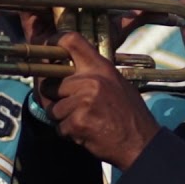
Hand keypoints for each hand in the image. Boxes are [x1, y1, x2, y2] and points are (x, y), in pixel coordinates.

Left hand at [35, 33, 158, 169]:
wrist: (141, 142)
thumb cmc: (129, 115)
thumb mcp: (116, 83)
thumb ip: (92, 75)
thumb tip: (63, 73)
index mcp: (101, 68)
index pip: (71, 41)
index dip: (52, 42)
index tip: (43, 50)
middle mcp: (91, 80)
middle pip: (50, 83)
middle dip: (53, 97)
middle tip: (69, 107)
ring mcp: (83, 101)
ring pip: (53, 109)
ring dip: (63, 119)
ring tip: (84, 121)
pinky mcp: (78, 122)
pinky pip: (60, 127)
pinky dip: (70, 134)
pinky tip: (87, 133)